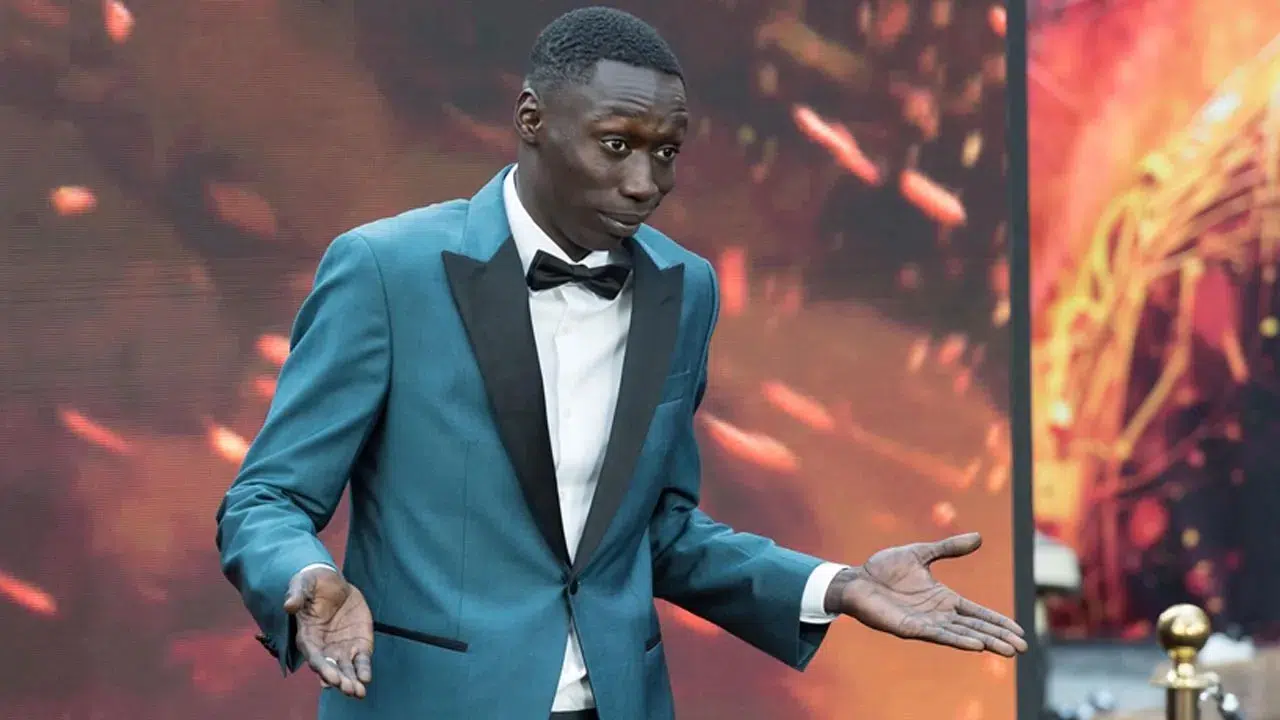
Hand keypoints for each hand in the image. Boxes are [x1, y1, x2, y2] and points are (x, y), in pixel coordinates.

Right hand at [284, 566, 373, 697]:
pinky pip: (360, 660)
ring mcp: (341, 647)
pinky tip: (366, 678)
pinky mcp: (357, 643)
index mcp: (308, 637)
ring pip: (346, 670)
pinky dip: (363, 669)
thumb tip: (289, 605)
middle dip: (340, 680)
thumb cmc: (312, 584)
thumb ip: (297, 595)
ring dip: (351, 681)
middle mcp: (324, 648)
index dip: (322, 668)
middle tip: (349, 690)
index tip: (331, 678)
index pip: (314, 657)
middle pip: (331, 669)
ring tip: (358, 692)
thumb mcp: (303, 584)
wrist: (332, 581)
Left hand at [833, 533, 1027, 655]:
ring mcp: (925, 623)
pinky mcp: (909, 628)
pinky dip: (958, 640)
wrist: (856, 578)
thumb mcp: (921, 553)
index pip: (977, 613)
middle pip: (975, 628)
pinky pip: (938, 635)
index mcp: (943, 598)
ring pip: (961, 635)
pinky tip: (975, 645)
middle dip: (998, 637)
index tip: (1020, 631)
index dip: (998, 622)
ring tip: (1007, 650)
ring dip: (984, 642)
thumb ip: (949, 548)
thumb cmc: (884, 568)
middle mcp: (938, 614)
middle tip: (1022, 648)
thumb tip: (978, 537)